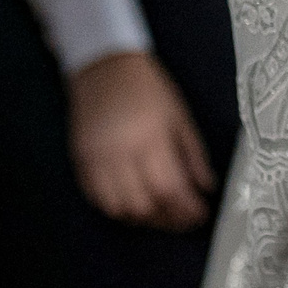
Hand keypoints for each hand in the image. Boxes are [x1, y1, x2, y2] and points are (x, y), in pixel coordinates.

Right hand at [68, 51, 217, 231]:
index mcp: (149, 139)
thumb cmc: (147, 89)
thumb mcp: (180, 118)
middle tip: (184, 219)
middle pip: (143, 205)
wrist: (104, 67)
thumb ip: (194, 156)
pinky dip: (118, 209)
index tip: (200, 215)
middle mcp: (119, 153)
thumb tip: (206, 186)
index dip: (187, 209)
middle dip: (167, 219)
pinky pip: (97, 199)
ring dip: (143, 219)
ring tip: (162, 215)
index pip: (169, 189)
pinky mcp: (81, 162)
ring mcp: (96, 160)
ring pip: (118, 208)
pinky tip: (135, 205)